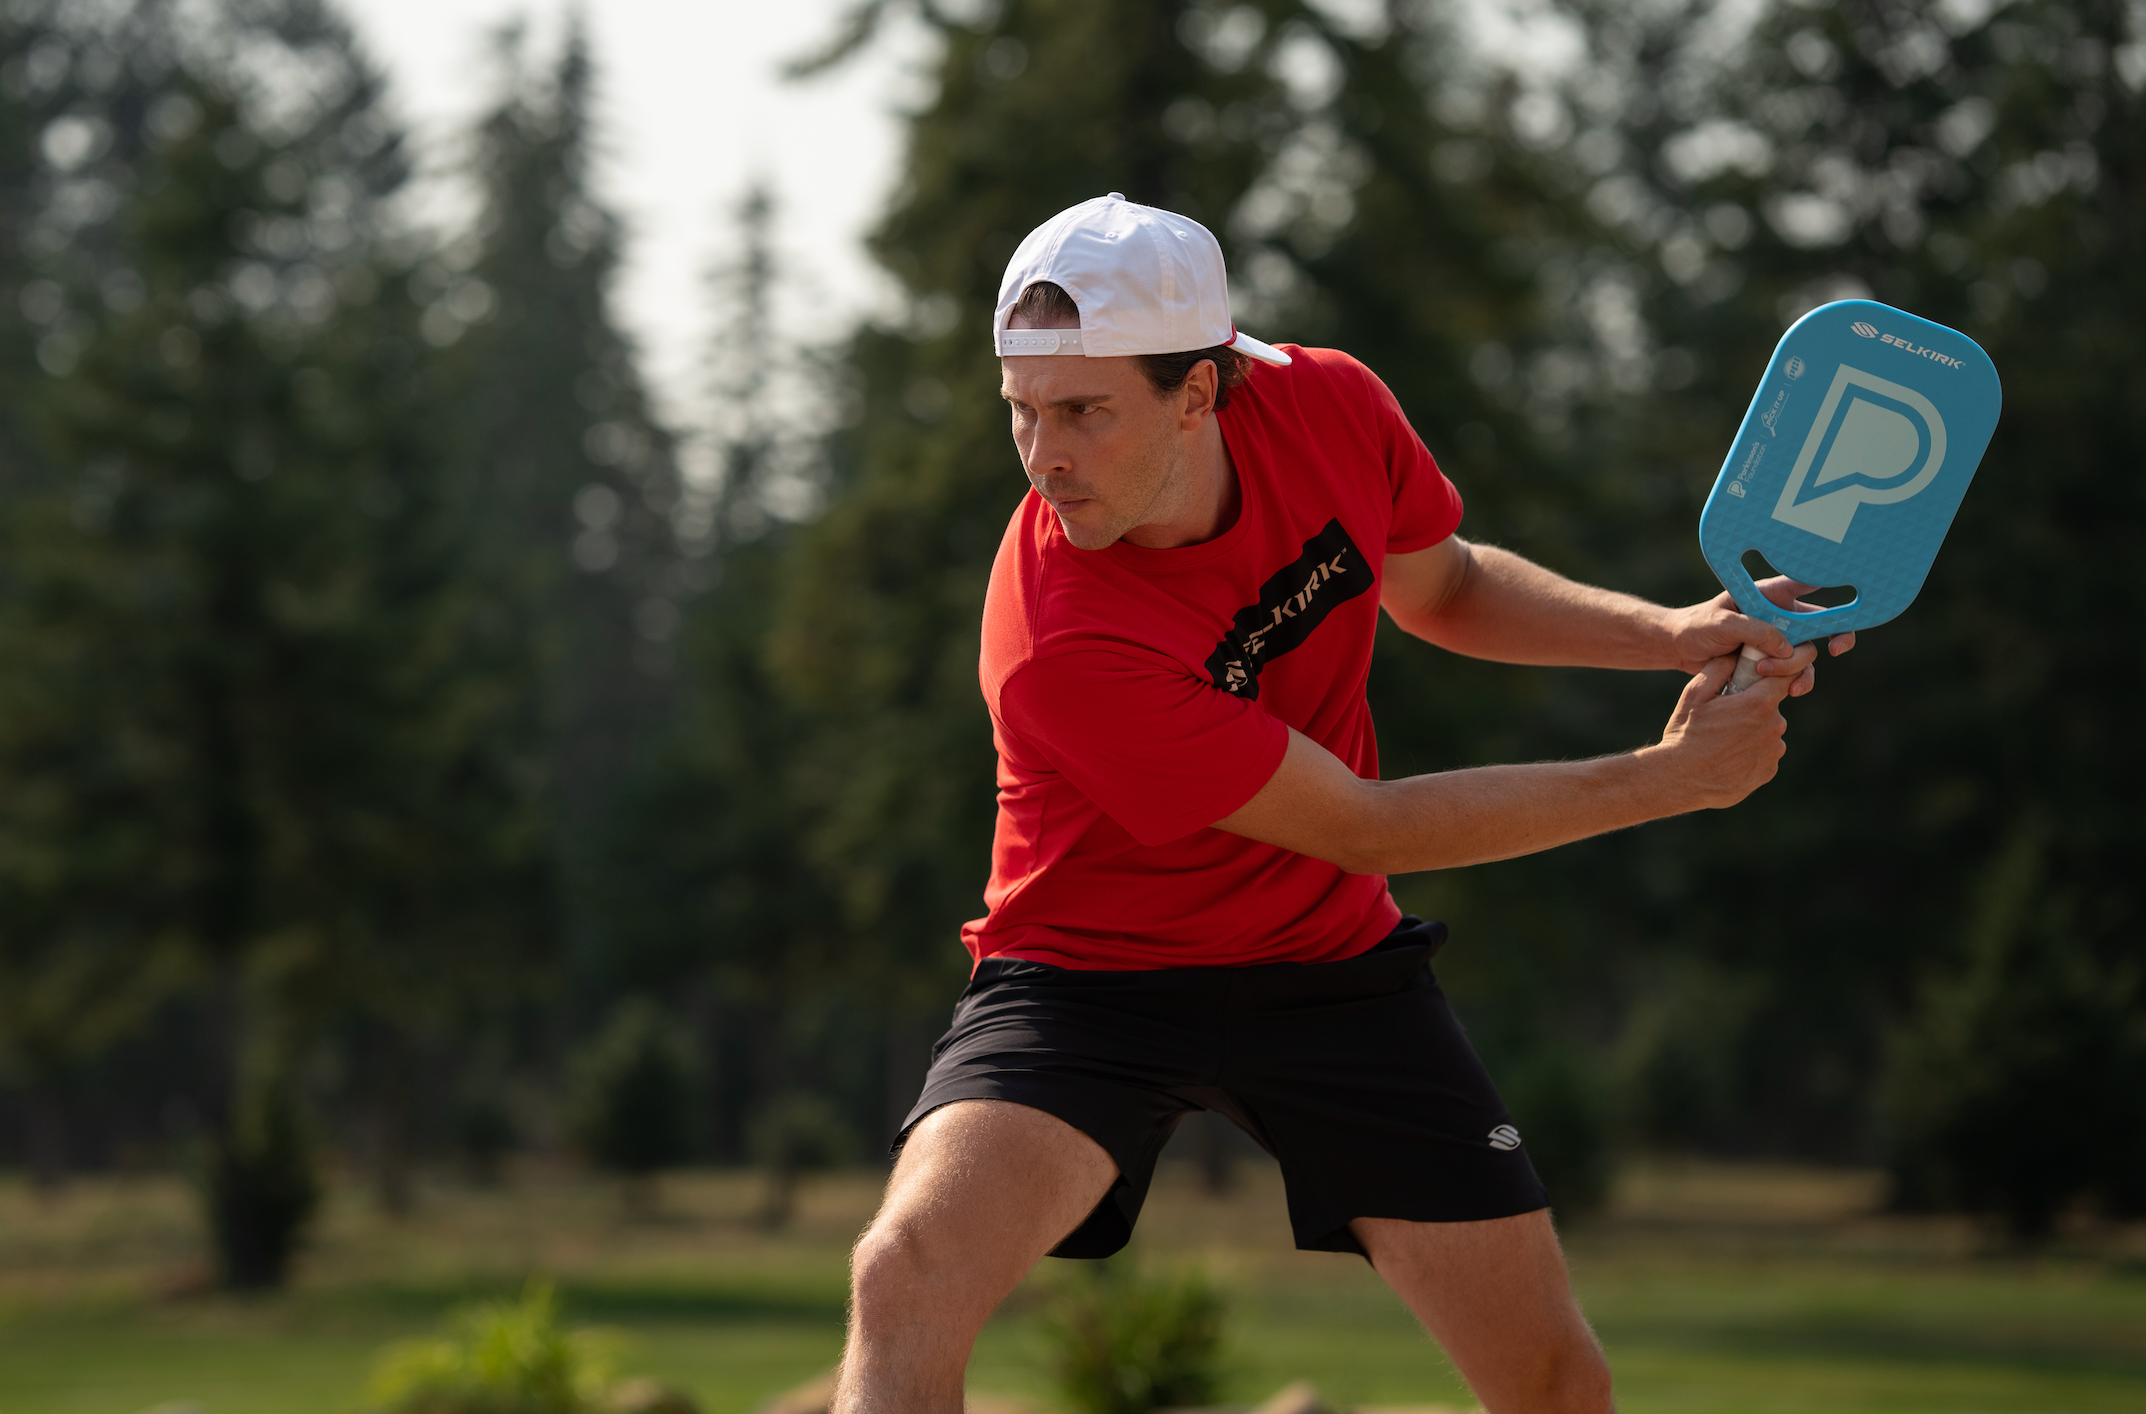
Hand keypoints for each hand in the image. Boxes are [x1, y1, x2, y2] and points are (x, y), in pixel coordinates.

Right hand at [1643, 651, 1805, 809]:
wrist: (1679, 780)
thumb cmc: (1685, 733)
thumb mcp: (1694, 694)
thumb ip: (1720, 668)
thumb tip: (1737, 654)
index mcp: (1759, 704)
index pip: (1784, 678)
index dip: (1772, 676)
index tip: (1758, 679)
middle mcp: (1774, 727)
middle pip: (1772, 707)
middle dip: (1754, 708)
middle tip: (1725, 717)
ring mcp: (1773, 752)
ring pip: (1769, 732)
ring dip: (1753, 732)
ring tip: (1723, 741)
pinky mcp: (1768, 772)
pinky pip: (1765, 755)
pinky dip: (1751, 753)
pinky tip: (1727, 757)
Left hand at [1663, 577, 1855, 696]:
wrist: (1680, 649)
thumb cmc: (1696, 626)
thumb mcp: (1721, 623)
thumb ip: (1753, 630)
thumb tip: (1786, 647)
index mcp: (1770, 594)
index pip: (1808, 582)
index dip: (1835, 585)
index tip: (1851, 599)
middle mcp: (1781, 614)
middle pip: (1823, 624)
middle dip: (1835, 637)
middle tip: (1835, 650)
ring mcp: (1779, 639)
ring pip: (1809, 654)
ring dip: (1800, 668)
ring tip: (1775, 677)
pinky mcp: (1772, 661)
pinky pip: (1796, 673)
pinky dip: (1796, 682)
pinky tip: (1789, 692)